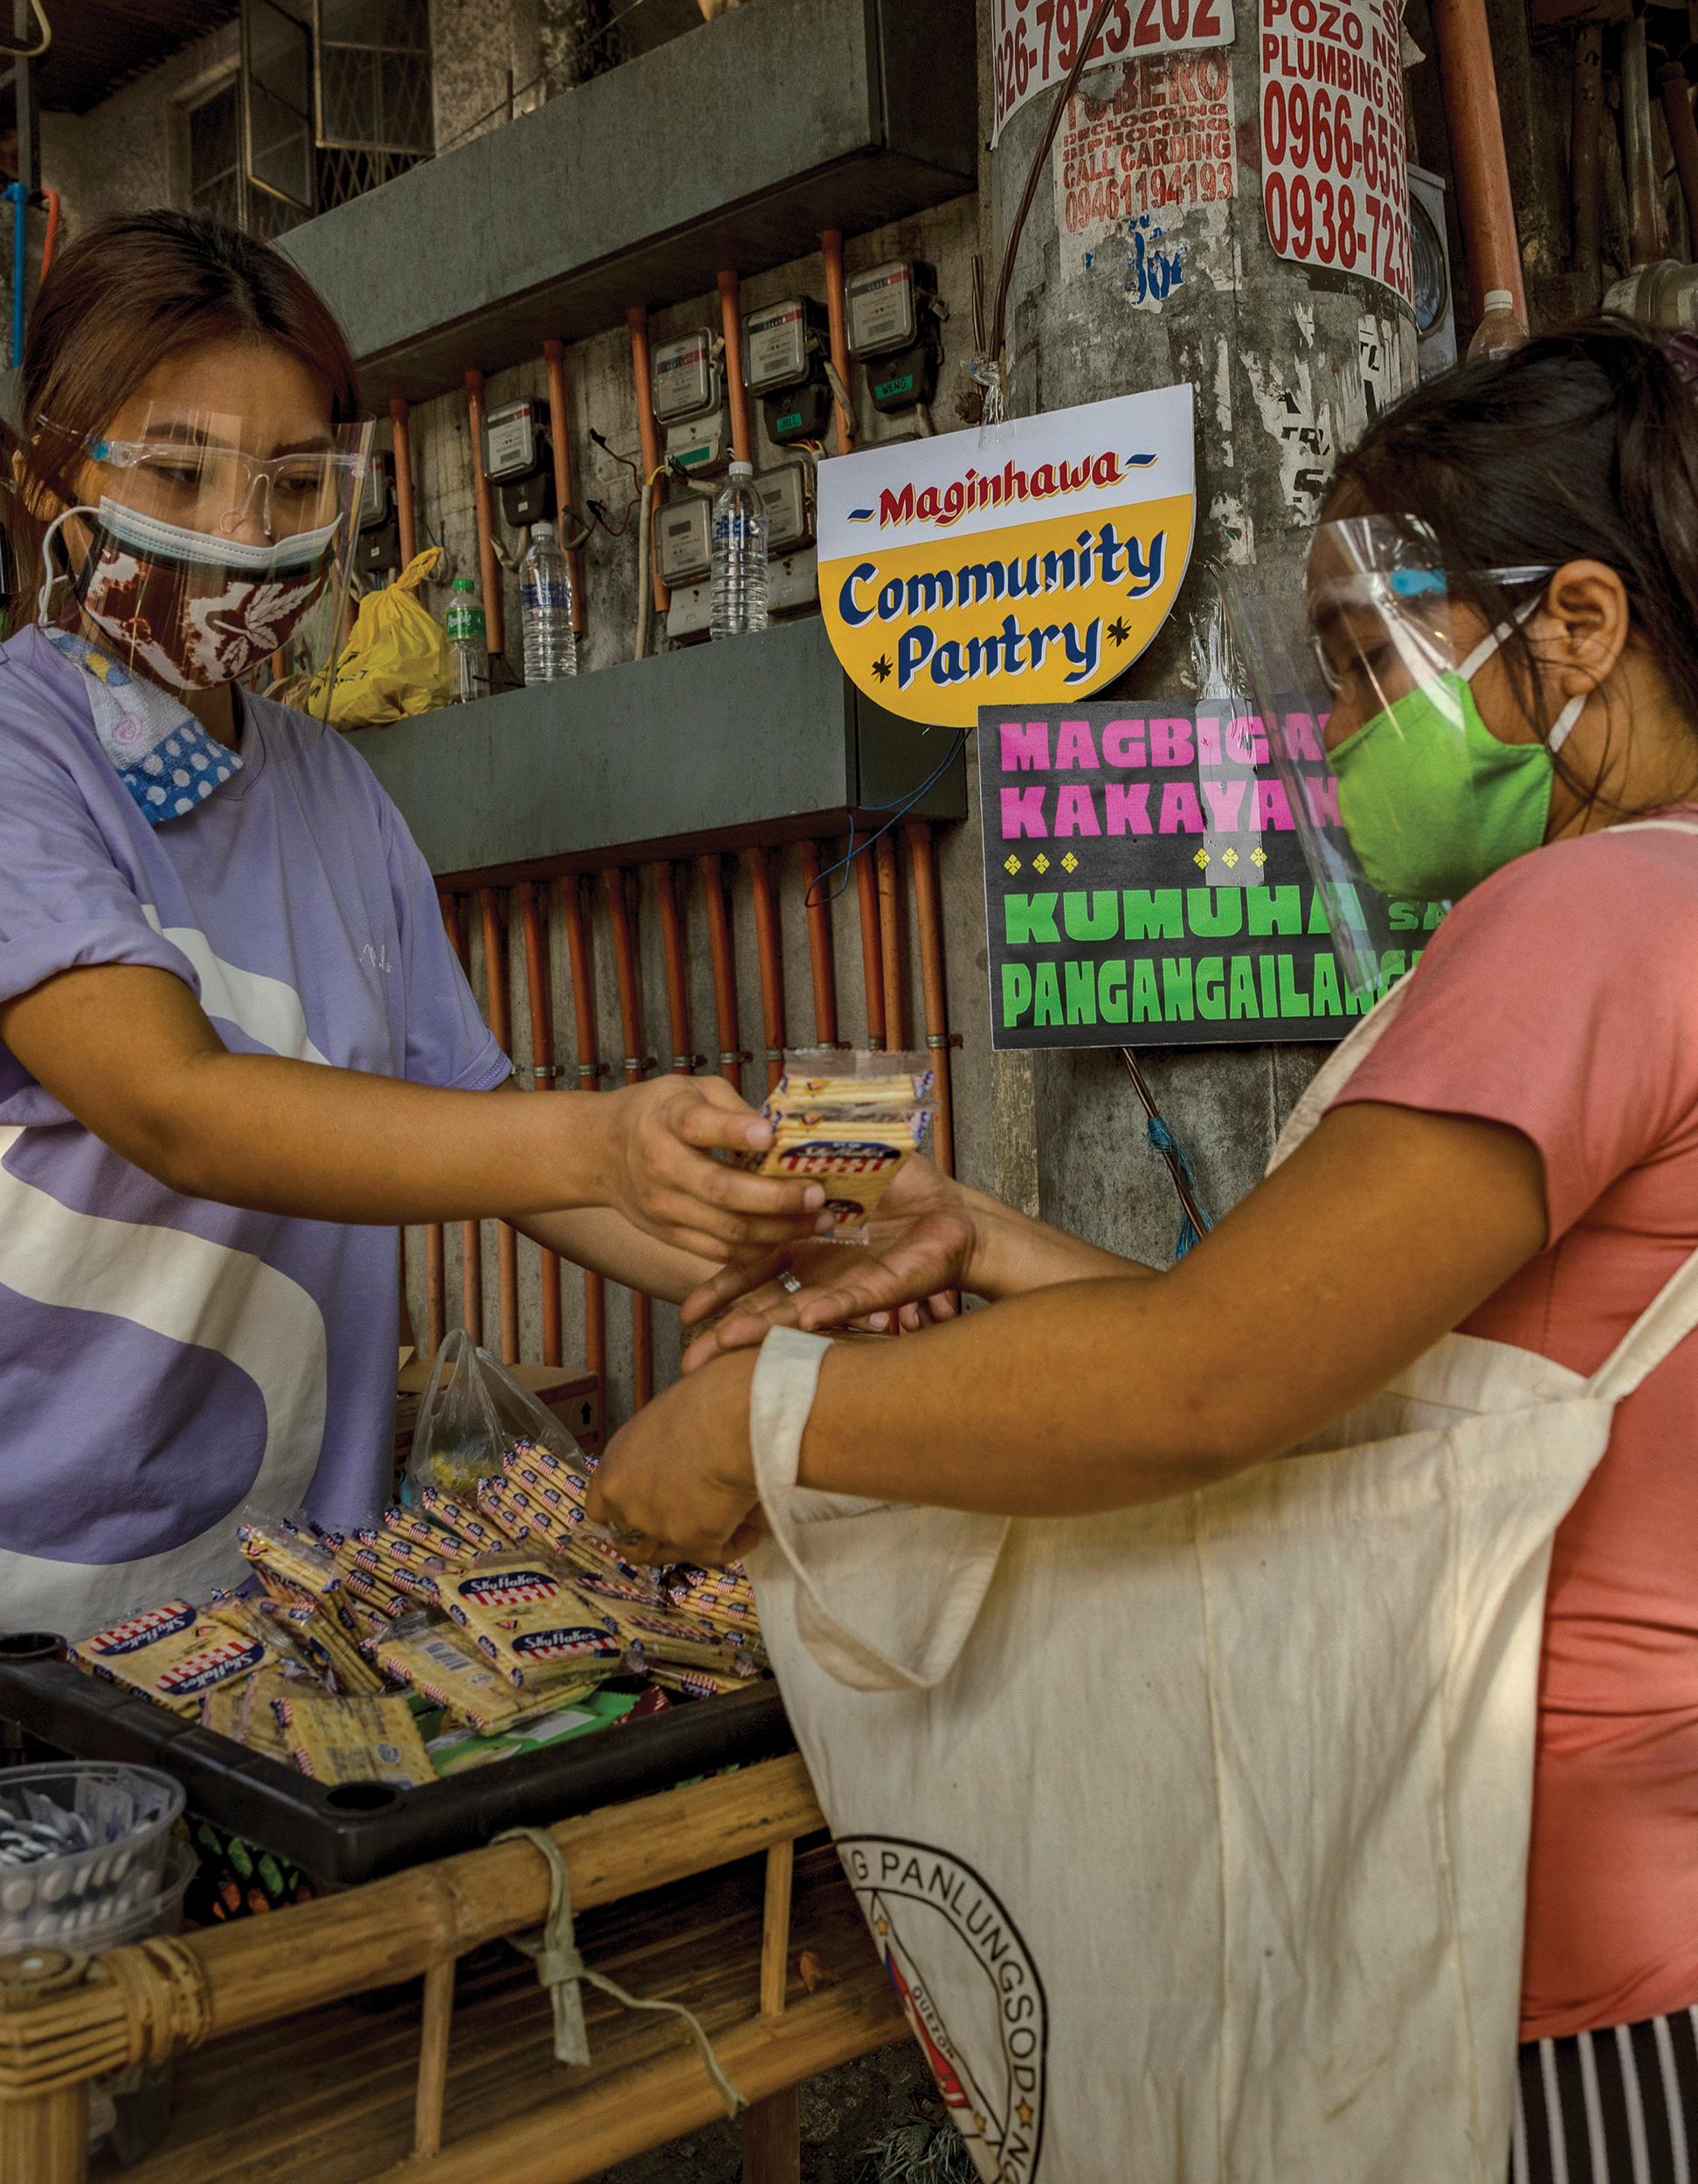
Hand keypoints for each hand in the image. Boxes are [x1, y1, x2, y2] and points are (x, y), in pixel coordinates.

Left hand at [586, 1351, 763, 1564]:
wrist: (734, 1418)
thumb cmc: (713, 1393)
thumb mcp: (679, 1387)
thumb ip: (676, 1398)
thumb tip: (692, 1366)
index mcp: (616, 1462)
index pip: (601, 1507)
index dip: (627, 1512)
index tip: (651, 1508)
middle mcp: (626, 1499)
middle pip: (631, 1539)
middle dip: (659, 1536)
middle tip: (691, 1522)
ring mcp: (656, 1525)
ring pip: (671, 1552)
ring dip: (696, 1543)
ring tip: (729, 1522)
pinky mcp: (692, 1542)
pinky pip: (715, 1554)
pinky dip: (736, 1542)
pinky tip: (753, 1527)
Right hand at [590, 1075, 835, 1259]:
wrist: (600, 1152)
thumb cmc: (657, 1113)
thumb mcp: (690, 1090)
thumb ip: (732, 1107)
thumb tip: (784, 1129)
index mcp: (666, 1119)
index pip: (698, 1126)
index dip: (735, 1131)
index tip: (772, 1136)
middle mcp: (661, 1166)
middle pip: (722, 1190)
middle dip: (777, 1197)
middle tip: (818, 1194)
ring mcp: (664, 1207)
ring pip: (727, 1230)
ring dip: (780, 1230)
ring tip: (818, 1220)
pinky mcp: (669, 1235)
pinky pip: (719, 1252)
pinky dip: (759, 1249)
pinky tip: (789, 1236)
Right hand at [679, 1155, 977, 1371]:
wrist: (951, 1210)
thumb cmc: (897, 1189)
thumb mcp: (840, 1162)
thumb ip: (805, 1155)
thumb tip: (769, 1132)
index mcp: (800, 1244)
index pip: (749, 1269)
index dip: (719, 1290)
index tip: (689, 1311)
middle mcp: (816, 1273)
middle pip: (763, 1306)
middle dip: (727, 1332)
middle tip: (691, 1360)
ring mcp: (844, 1286)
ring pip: (796, 1313)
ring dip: (763, 1330)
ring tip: (728, 1345)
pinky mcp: (879, 1290)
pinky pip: (849, 1303)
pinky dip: (828, 1312)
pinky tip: (802, 1322)